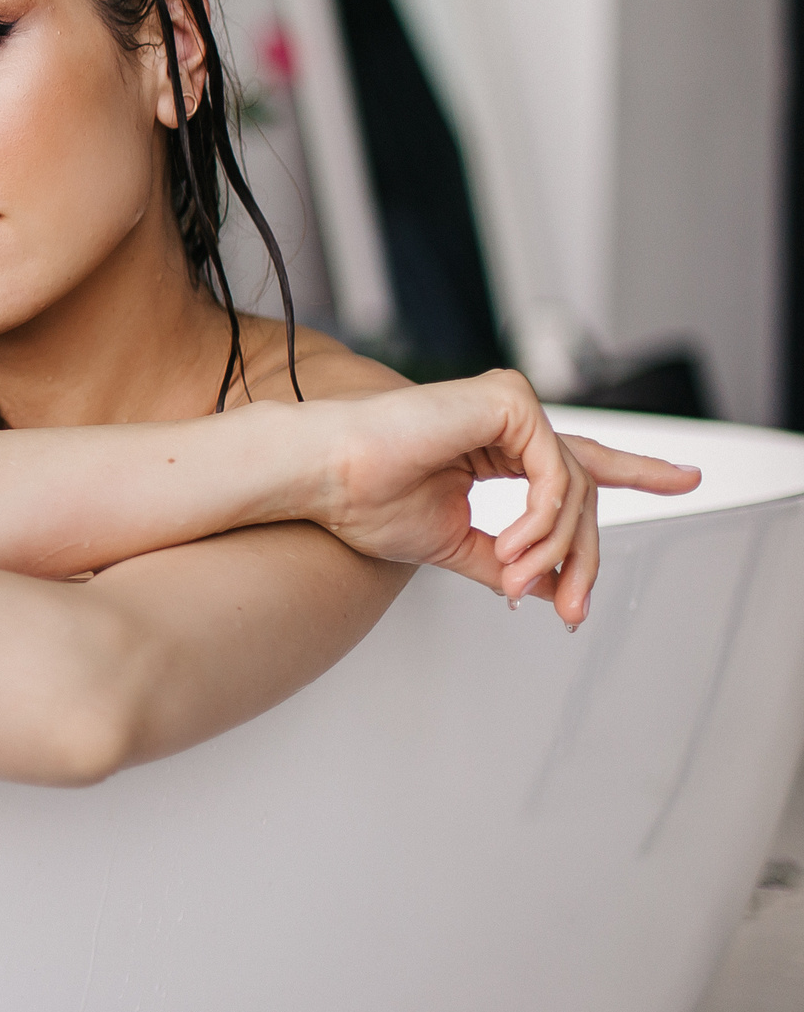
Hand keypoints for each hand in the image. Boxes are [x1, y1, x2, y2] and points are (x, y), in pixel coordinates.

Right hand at [319, 368, 697, 625]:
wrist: (325, 475)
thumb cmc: (365, 499)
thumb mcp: (453, 544)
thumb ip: (507, 561)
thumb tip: (549, 591)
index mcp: (494, 447)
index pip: (577, 462)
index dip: (636, 472)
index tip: (687, 478)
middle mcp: (508, 421)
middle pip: (583, 490)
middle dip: (584, 558)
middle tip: (573, 610)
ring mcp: (510, 406)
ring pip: (576, 487)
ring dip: (555, 548)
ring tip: (517, 580)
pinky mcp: (509, 401)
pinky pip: (558, 473)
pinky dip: (544, 520)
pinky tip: (515, 545)